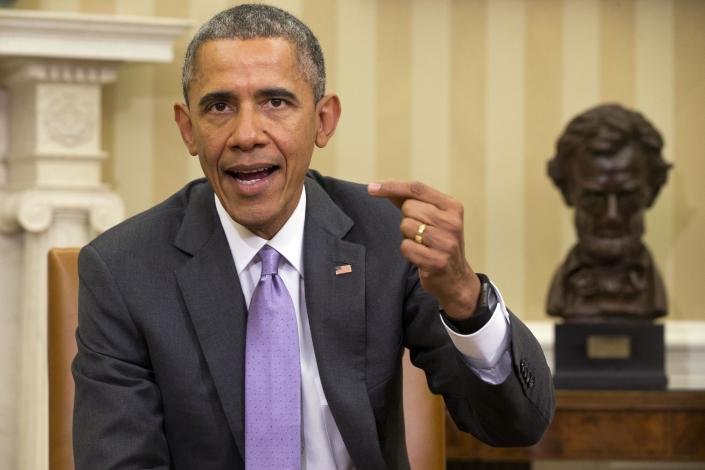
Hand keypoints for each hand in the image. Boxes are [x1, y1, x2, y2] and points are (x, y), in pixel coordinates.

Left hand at [368, 180, 480, 318]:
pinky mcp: (437, 261)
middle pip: (409, 208)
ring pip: (406, 226)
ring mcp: (446, 243)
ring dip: (407, 236)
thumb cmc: (439, 243)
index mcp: (452, 207)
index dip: (392, 186)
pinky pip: (405, 247)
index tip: (371, 188)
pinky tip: (420, 256)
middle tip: (420, 233)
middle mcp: (452, 222)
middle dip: (406, 219)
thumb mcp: (433, 218)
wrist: (456, 279)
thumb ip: (410, 201)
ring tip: (422, 244)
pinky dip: (407, 251)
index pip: (417, 189)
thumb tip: (382, 185)